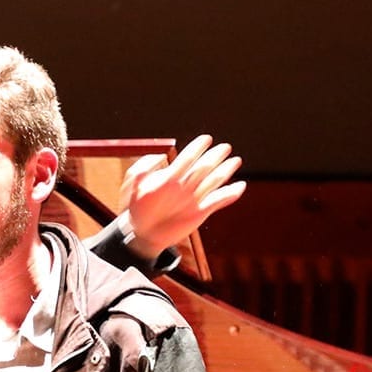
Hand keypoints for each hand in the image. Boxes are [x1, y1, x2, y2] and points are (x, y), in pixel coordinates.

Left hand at [118, 135, 245, 258]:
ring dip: (225, 171)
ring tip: (235, 161)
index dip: (197, 147)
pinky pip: (218, 201)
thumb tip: (160, 156)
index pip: (187, 158)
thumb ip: (143, 168)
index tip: (206, 139)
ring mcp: (194, 198)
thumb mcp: (132, 184)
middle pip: (204, 167)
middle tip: (225, 147)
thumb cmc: (135, 207)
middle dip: (215, 156)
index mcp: (171, 176)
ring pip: (213, 181)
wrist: (141, 232)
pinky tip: (239, 186)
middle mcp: (185, 185)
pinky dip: (229, 194)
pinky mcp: (200, 212)